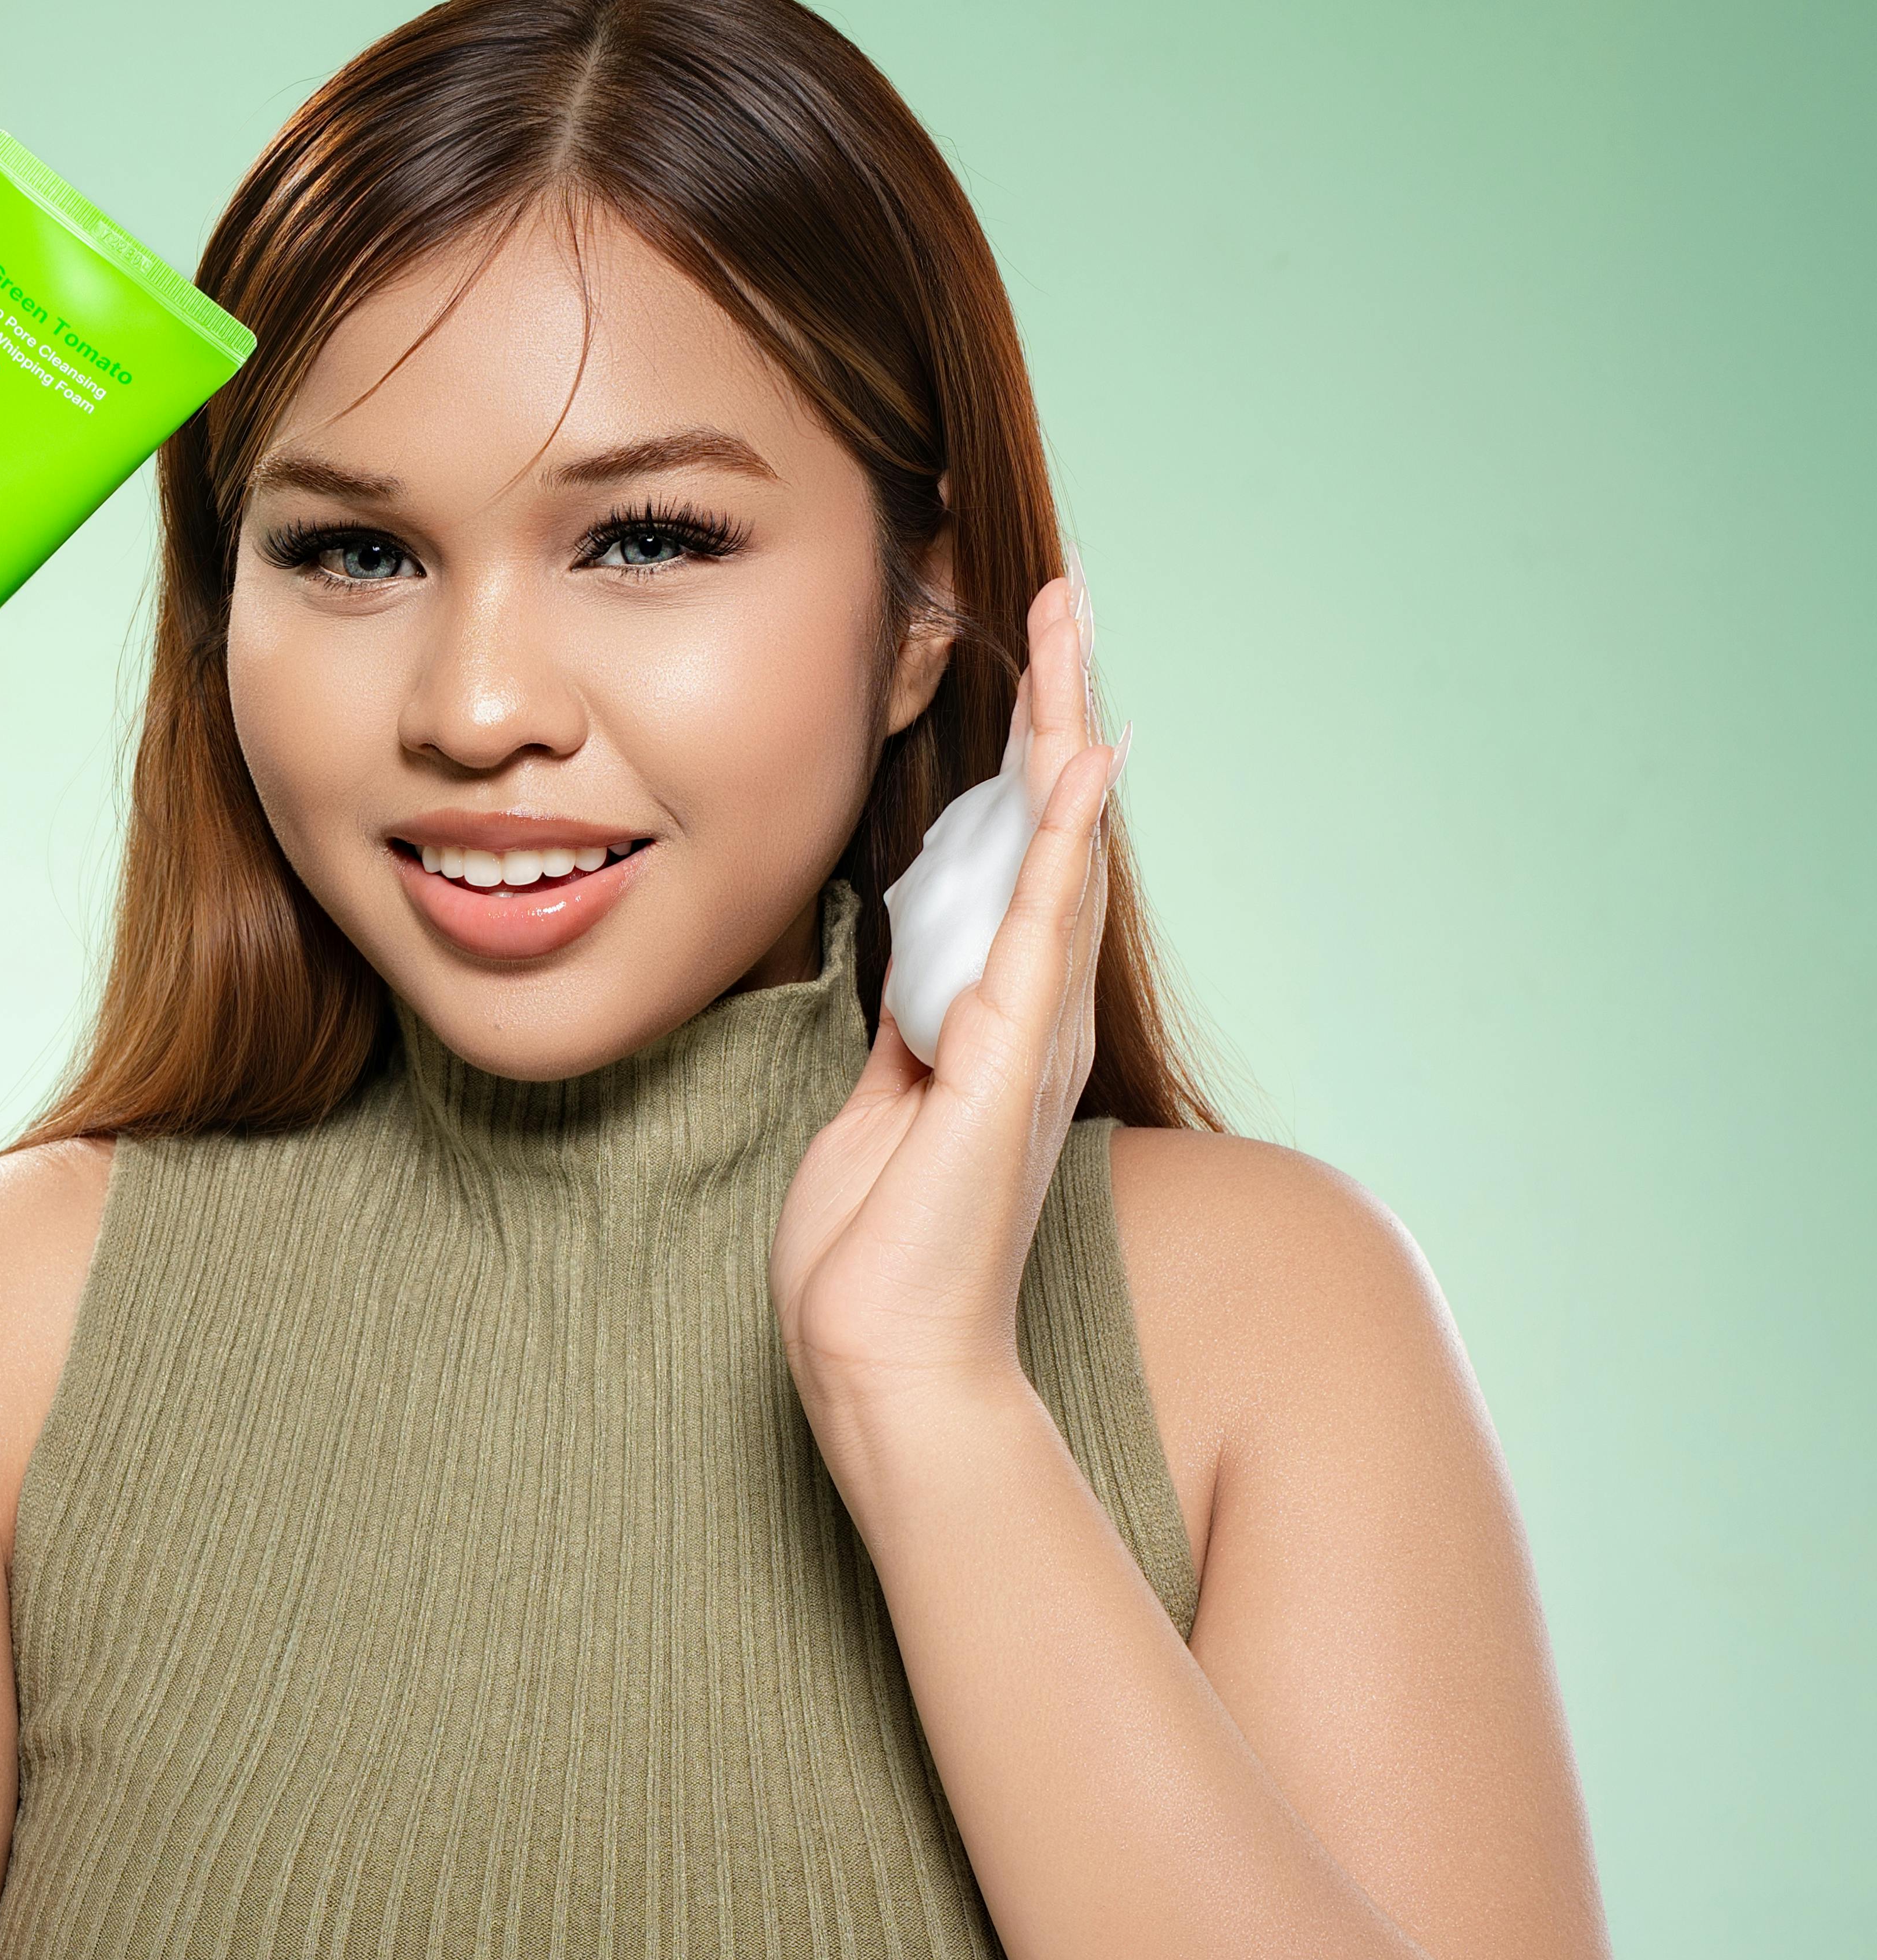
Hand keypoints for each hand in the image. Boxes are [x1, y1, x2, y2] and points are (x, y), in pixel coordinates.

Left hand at [772, 573, 1122, 1467]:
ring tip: (1073, 633)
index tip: (1022, 665)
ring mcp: (1027, 1037)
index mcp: (992, 1024)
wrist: (885, 1359)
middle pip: (1051, 832)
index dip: (1022, 760)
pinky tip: (1083, 764)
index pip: (1012, 863)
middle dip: (1056, 711)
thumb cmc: (876, 1254)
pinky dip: (1065, 844)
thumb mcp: (879, 1111)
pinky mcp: (1009, 1065)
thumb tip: (906, 980)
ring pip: (1056, 855)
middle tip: (1064, 600)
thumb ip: (905, 1038)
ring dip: (1065, 736)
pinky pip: (1041, 932)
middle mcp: (1029, 1017)